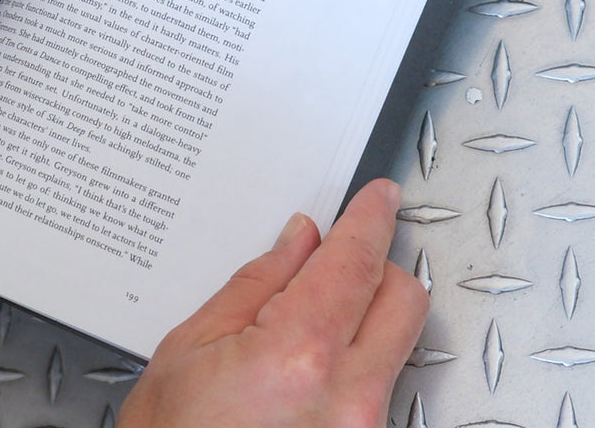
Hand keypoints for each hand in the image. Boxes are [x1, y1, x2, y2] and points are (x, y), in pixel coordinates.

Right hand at [118, 179, 427, 427]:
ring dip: (365, 315)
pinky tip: (308, 364)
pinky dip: (356, 358)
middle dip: (376, 265)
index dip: (370, 218)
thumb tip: (299, 240)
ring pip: (397, 342)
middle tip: (337, 253)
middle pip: (403, 298)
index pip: (356, 262)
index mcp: (298, 356)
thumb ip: (256, 285)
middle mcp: (347, 398)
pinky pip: (380, 383)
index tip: (380, 197)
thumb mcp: (192, 347)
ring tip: (304, 322)